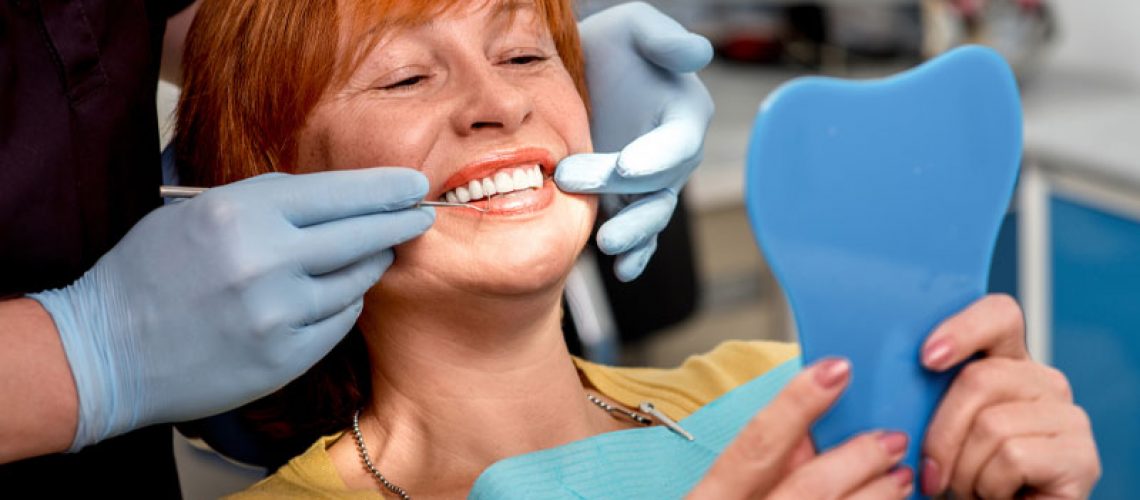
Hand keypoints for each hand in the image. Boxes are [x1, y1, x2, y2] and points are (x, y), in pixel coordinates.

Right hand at [30, 168, 433, 450]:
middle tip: (421, 214)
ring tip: (374, 253)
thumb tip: (337, 199)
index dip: (384, 188)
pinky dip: (343, 303)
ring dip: (370, 264)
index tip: (413, 183)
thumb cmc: (149, 273)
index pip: (338, 193)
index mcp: (241, 213)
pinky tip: (335, 294)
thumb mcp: (198, 213)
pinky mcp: (284, 357)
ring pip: (356, 280)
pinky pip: (339, 321)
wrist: (105, 352)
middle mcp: (266, 261)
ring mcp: (278, 314)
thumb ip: (267, 203)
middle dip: (400, 222)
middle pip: (362, 235)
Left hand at [555, 2, 714, 281]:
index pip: (678, 141)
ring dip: (634, 234)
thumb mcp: (635, 27)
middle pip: (659, 183)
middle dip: (623, 191)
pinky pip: (639, 233)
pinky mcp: (626, 202)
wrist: (578, 72)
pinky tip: (622, 270)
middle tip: (573, 180)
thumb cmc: (612, 45)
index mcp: (684, 114)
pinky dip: (636, 255)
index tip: (628, 165)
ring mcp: (650, 184)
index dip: (657, 156)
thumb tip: (698, 53)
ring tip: (607, 244)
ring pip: (651, 215)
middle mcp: (673, 155)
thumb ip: (664, 40)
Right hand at [690, 359, 914, 499]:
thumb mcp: (712, 499)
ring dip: (877, 496)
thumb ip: (748, 471)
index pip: (755, 445)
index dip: (797, 403)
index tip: (835, 369)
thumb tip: (801, 434)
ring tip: (899, 477)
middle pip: (809, 488)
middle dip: (857, 458)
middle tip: (889, 438)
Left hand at [920, 294, 1099, 497]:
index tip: (927, 358)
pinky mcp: (1081, 456)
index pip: (998, 315)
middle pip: (979, 378)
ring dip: (965, 470)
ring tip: (972, 487)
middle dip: (941, 435)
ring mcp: (1068, 416)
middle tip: (935, 472)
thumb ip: (925, 394)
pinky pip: (1013, 457)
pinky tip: (999, 496)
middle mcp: (1042, 382)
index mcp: (1006, 363)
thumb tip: (891, 378)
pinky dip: (990, 486)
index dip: (963, 329)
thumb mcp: (935, 426)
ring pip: (991, 424)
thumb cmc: (958, 475)